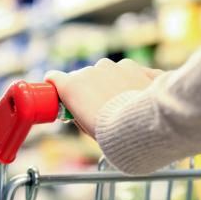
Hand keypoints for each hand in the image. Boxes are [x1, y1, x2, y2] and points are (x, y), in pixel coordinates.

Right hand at [45, 58, 162, 136]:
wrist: (145, 127)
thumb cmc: (112, 133)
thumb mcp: (87, 128)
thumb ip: (79, 113)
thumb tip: (80, 111)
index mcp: (74, 85)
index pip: (55, 78)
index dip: (58, 87)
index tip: (63, 95)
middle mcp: (93, 70)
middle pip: (87, 77)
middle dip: (92, 89)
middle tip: (102, 109)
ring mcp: (118, 66)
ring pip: (111, 73)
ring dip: (115, 84)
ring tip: (126, 106)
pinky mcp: (139, 68)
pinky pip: (133, 73)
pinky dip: (136, 83)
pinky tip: (141, 100)